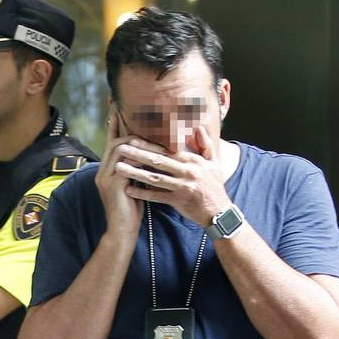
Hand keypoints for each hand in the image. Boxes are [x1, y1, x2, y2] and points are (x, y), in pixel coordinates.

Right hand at [95, 109, 157, 237]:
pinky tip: (155, 159)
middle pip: (117, 142)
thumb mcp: (134, 185)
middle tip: (154, 134)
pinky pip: (126, 164)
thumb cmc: (131, 210)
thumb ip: (137, 169)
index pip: (112, 143)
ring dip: (142, 145)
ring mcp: (106, 178)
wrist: (122, 231)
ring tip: (159, 148)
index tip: (118, 109)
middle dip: (134, 133)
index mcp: (108, 170)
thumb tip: (150, 154)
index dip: (115, 126)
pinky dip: (141, 159)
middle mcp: (103, 171)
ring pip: (121, 150)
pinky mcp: (112, 185)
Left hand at [117, 125, 232, 226]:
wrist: (219, 212)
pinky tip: (128, 190)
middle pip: (158, 161)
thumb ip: (206, 144)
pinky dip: (143, 194)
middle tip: (120, 149)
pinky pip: (157, 196)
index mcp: (193, 161)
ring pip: (155, 178)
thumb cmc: (214, 186)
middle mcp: (187, 171)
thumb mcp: (214, 163)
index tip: (132, 139)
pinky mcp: (179, 201)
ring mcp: (182, 186)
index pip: (167, 150)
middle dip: (137, 154)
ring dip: (135, 172)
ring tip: (118, 168)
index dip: (149, 145)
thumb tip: (199, 127)